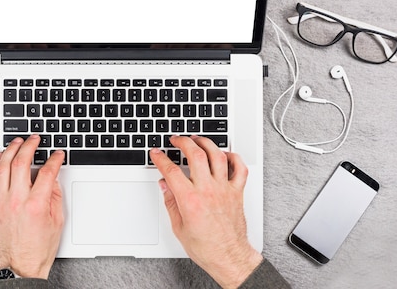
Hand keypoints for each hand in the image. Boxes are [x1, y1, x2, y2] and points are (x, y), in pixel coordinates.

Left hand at [0, 135, 64, 278]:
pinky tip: (1, 158)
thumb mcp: (57, 220)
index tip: (57, 154)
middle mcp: (17, 201)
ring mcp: (2, 203)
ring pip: (2, 167)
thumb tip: (51, 177)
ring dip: (9, 150)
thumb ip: (54, 195)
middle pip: (21, 163)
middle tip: (34, 139)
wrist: (21, 265)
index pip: (46, 172)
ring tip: (16, 142)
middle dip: (29, 146)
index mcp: (36, 205)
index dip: (54, 159)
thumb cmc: (39, 248)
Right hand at [150, 136, 261, 288]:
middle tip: (176, 139)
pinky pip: (239, 168)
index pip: (171, 171)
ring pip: (217, 156)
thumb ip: (171, 202)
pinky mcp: (237, 192)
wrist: (228, 257)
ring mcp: (224, 189)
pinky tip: (225, 154)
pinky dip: (233, 157)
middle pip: (195, 154)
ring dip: (206, 143)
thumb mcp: (178, 226)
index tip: (157, 153)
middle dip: (183, 142)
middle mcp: (208, 190)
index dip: (161, 158)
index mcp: (190, 200)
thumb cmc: (206, 247)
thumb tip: (165, 185)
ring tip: (197, 140)